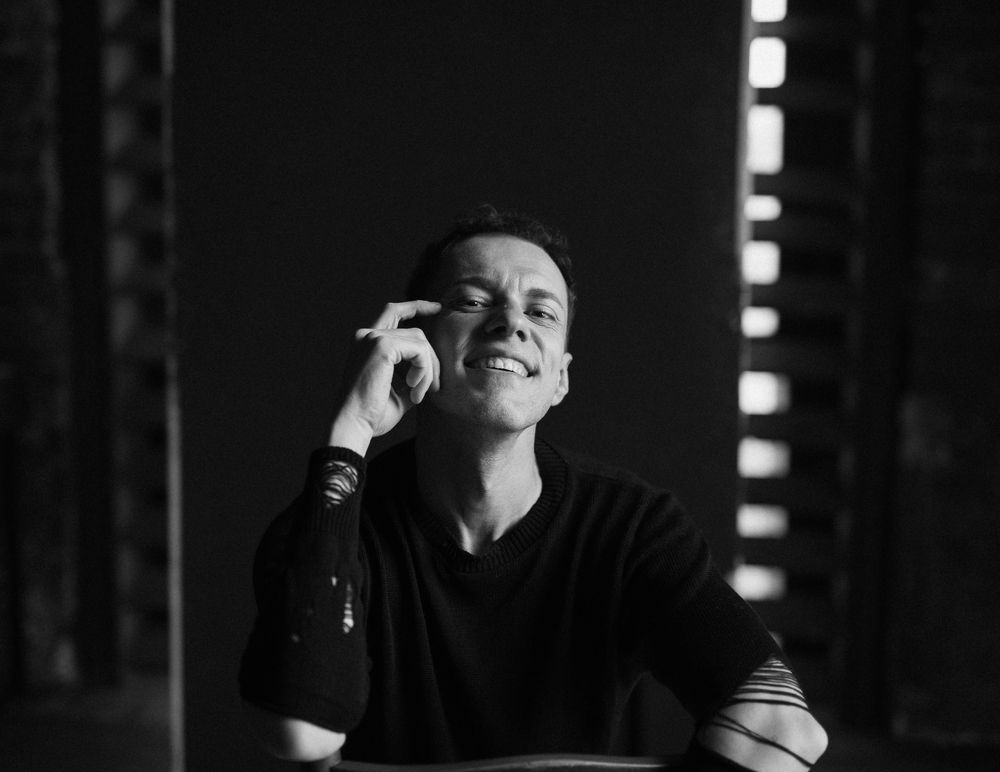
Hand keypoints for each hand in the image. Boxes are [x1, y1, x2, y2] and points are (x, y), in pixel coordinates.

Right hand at [329, 300, 441, 454]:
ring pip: (420, 342)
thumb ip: (412, 374)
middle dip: (431, 359)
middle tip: (434, 388)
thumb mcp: (398, 391)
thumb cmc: (372, 415)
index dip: (416, 306)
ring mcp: (372, 338)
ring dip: (427, 370)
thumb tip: (434, 370)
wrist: (354, 426)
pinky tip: (414, 390)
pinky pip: (419, 350)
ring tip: (419, 394)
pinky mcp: (381, 346)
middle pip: (416, 333)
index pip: (393, 312)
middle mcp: (366, 335)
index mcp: (366, 343)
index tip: (437, 307)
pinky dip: (424, 371)